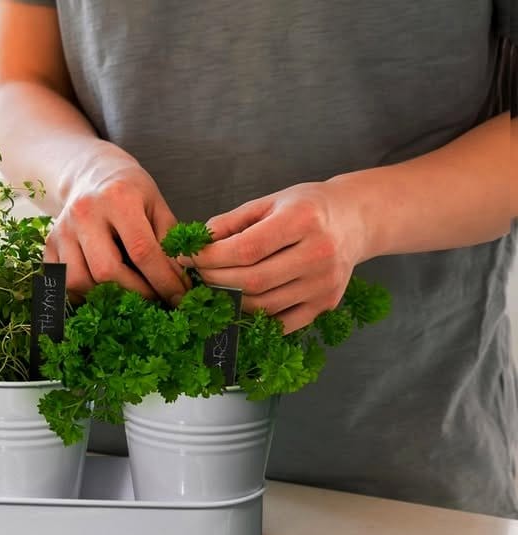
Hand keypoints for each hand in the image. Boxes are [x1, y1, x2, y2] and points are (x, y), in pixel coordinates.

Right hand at [44, 155, 187, 301]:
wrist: (90, 174)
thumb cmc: (129, 190)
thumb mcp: (156, 205)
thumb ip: (168, 242)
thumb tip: (178, 284)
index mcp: (118, 199)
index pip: (142, 251)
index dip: (163, 281)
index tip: (179, 297)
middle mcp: (85, 213)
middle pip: (106, 271)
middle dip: (135, 293)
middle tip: (154, 299)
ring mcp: (62, 230)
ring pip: (80, 281)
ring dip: (107, 297)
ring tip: (127, 294)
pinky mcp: (49, 245)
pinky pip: (63, 283)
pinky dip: (83, 294)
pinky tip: (101, 290)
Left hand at [182, 181, 369, 332]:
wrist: (356, 219)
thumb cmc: (307, 207)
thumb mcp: (270, 202)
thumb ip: (231, 222)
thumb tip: (197, 244)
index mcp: (302, 220)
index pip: (247, 249)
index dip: (211, 257)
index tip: (188, 257)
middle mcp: (318, 254)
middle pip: (253, 281)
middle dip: (215, 280)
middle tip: (198, 274)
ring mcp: (324, 284)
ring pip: (264, 305)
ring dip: (230, 300)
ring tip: (216, 286)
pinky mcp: (326, 304)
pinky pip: (282, 323)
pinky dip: (256, 318)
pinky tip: (240, 303)